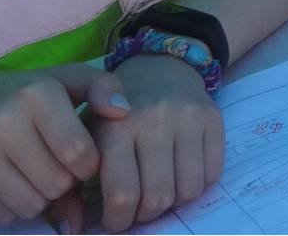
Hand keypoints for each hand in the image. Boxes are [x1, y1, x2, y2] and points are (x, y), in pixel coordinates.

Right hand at [0, 64, 126, 225]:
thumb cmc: (25, 95)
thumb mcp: (67, 80)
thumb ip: (103, 88)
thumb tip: (124, 113)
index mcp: (37, 93)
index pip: (79, 153)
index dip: (88, 164)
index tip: (82, 158)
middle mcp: (2, 121)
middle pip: (56, 184)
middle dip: (64, 183)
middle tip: (55, 168)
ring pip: (30, 205)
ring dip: (40, 199)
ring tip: (35, 176)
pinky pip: (1, 216)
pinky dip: (12, 208)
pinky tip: (10, 184)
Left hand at [89, 55, 221, 232]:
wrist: (158, 68)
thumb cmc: (113, 113)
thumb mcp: (87, 137)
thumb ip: (75, 183)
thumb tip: (73, 229)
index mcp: (116, 127)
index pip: (123, 193)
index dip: (118, 220)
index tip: (114, 220)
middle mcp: (155, 119)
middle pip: (157, 197)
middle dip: (144, 216)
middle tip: (136, 211)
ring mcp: (188, 117)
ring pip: (188, 190)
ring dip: (172, 203)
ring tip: (158, 193)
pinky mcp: (213, 118)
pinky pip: (211, 174)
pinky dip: (195, 187)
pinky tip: (179, 177)